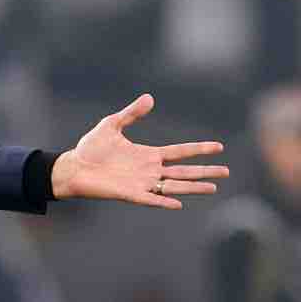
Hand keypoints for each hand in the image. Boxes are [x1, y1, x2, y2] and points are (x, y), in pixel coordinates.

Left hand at [50, 93, 228, 208]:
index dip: (199, 149)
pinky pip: (151, 199)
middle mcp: (149, 170)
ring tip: (213, 187)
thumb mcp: (111, 125)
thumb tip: (150, 98)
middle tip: (226, 171)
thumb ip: (131, 113)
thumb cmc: (91, 148)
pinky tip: (179, 203)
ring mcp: (141, 183)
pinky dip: (164, 200)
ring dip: (193, 187)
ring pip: (173, 186)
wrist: (73, 167)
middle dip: (205, 171)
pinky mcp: (129, 194)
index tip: (219, 147)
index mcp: (148, 155)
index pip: (180, 152)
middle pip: (183, 171)